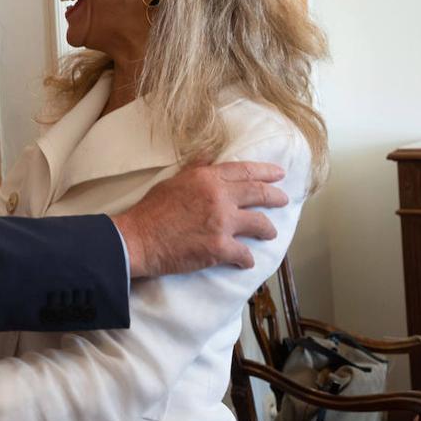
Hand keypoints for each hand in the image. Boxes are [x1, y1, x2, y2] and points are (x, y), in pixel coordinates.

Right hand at [111, 161, 287, 277]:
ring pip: (259, 224)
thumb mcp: (172, 182)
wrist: (137, 239)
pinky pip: (244, 254)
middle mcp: (219, 196)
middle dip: (275, 197)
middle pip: (258, 193)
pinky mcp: (220, 248)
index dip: (265, 172)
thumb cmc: (150, 211)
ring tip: (269, 233)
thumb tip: (208, 159)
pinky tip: (246, 261)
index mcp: (206, 178)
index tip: (278, 174)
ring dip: (267, 230)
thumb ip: (195, 171)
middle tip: (283, 199)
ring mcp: (222, 222)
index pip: (244, 171)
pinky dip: (247, 259)